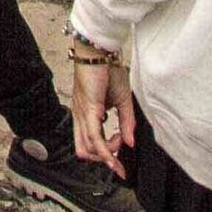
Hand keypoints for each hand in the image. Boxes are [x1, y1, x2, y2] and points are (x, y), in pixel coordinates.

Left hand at [68, 54, 133, 173]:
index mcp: (86, 115)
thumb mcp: (122, 100)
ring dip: (107, 153)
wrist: (100, 51)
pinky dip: (104, 150)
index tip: (120, 160)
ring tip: (120, 141)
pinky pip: (93, 137)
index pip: (89, 144)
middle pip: (83, 151)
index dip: (105, 155)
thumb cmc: (108, 71)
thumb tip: (130, 142)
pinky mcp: (88, 110)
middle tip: (118, 157)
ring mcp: (81, 114)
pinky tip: (115, 153)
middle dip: (102, 159)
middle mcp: (80, 117)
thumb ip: (126, 122)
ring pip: (88, 148)